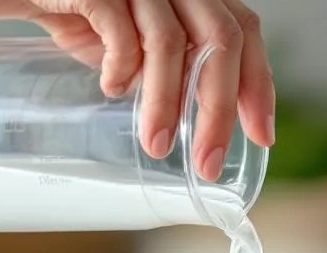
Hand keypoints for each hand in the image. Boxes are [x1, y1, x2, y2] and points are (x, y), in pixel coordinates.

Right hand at [0, 0, 274, 179]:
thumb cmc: (64, 2)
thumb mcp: (123, 34)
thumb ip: (155, 64)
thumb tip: (182, 124)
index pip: (244, 29)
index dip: (258, 82)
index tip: (261, 135)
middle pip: (221, 38)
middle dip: (219, 108)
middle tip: (206, 163)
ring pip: (171, 40)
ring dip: (167, 101)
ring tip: (154, 145)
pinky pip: (119, 25)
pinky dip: (121, 64)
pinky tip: (111, 89)